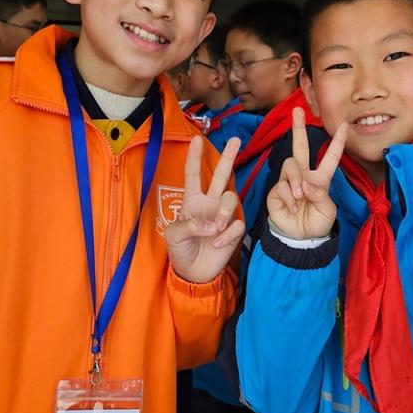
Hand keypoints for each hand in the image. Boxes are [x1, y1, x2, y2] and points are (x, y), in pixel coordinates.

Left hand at [164, 134, 245, 283]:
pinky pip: (236, 224)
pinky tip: (217, 244)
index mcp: (192, 201)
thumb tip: (212, 224)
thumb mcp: (174, 237)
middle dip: (229, 157)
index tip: (196, 139)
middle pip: (221, 176)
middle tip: (237, 140)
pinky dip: (227, 235)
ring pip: (231, 198)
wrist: (194, 273)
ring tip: (215, 229)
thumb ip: (189, 226)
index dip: (194, 158)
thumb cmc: (180, 250)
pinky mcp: (233, 230)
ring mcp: (223, 215)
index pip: (193, 175)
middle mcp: (209, 204)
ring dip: (224, 212)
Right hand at [266, 108, 348, 240]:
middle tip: (297, 111)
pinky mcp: (276, 191)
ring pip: (291, 165)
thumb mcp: (326, 211)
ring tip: (299, 197)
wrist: (299, 239)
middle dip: (298, 128)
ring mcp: (289, 182)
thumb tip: (305, 183)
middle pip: (301, 147)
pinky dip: (288, 197)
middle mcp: (304, 176)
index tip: (344, 125)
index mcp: (321, 179)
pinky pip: (281, 185)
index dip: (338, 142)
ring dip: (296, 180)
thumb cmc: (316, 224)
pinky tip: (293, 207)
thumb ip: (320, 195)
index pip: (330, 157)